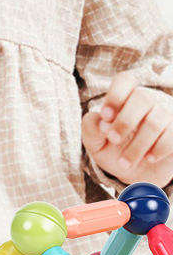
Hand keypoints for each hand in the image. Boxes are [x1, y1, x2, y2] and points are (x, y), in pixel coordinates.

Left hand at [82, 70, 172, 187]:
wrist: (138, 174)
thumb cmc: (114, 151)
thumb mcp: (96, 141)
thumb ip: (91, 128)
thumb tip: (99, 119)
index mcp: (126, 97)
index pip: (125, 80)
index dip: (115, 95)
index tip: (105, 116)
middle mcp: (150, 100)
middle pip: (142, 98)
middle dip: (124, 121)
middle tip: (113, 140)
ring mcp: (168, 113)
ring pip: (156, 121)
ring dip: (137, 145)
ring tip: (125, 162)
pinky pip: (172, 135)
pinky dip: (158, 149)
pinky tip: (148, 158)